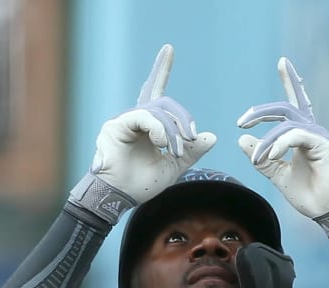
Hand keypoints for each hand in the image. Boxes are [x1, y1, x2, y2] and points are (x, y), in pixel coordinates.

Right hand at [69, 45, 215, 225]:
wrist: (121, 198)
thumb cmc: (142, 184)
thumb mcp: (174, 167)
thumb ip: (191, 151)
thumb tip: (212, 136)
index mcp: (149, 125)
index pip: (156, 91)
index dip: (161, 70)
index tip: (168, 49)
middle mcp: (136, 118)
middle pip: (164, 102)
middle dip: (182, 117)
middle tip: (190, 138)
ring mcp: (125, 120)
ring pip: (157, 110)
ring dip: (172, 130)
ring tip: (174, 150)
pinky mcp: (116, 126)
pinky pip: (143, 116)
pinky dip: (158, 129)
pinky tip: (161, 143)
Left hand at [237, 58, 328, 241]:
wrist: (328, 212)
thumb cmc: (310, 196)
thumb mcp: (279, 175)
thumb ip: (262, 159)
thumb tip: (242, 141)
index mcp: (304, 136)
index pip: (295, 103)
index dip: (291, 81)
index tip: (282, 62)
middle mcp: (312, 131)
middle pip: (285, 108)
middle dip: (261, 112)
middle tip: (242, 122)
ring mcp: (319, 136)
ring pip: (286, 124)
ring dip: (266, 141)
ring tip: (258, 158)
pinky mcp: (323, 144)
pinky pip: (296, 135)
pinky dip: (279, 144)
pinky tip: (271, 157)